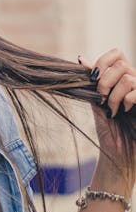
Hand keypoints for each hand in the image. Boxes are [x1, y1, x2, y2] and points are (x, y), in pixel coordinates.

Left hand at [79, 49, 135, 192]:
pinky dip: (126, 99)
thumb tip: (81, 60)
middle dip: (104, 80)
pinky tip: (123, 111)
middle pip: (121, 63)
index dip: (103, 60)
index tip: (92, 77)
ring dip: (114, 95)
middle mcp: (134, 84)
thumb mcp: (97, 105)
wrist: (119, 157)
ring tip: (112, 110)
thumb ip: (93, 84)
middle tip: (101, 98)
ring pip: (128, 77)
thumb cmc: (110, 134)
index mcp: (121, 80)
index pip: (116, 54)